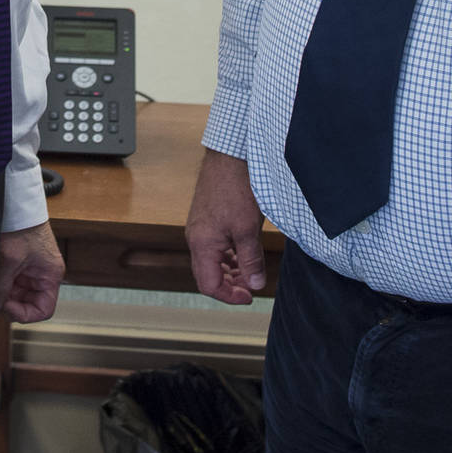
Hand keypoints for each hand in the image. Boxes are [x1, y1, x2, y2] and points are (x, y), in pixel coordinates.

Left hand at [0, 221, 63, 321]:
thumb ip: (1, 286)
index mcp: (50, 275)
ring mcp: (29, 271)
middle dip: (10, 303)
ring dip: (3, 294)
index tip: (6, 306)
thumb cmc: (21, 225)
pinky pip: (9, 283)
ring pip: (16, 295)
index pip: (43, 310)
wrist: (14, 204)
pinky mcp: (18, 265)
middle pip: (28, 303)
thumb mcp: (9, 259)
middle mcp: (42, 276)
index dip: (25, 314)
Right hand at [185, 149, 265, 303]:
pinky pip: (213, 246)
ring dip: (230, 271)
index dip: (230, 296)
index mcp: (202, 244)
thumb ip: (250, 260)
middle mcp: (196, 237)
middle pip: (207, 275)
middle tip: (251, 287)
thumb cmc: (236, 187)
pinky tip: (243, 253)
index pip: (209, 285)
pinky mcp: (206, 218)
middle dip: (229, 285)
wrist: (229, 156)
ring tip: (250, 271)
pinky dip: (228, 256)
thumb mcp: (248, 229)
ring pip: (211, 261)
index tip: (249, 296)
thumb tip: (255, 285)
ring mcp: (200, 227)